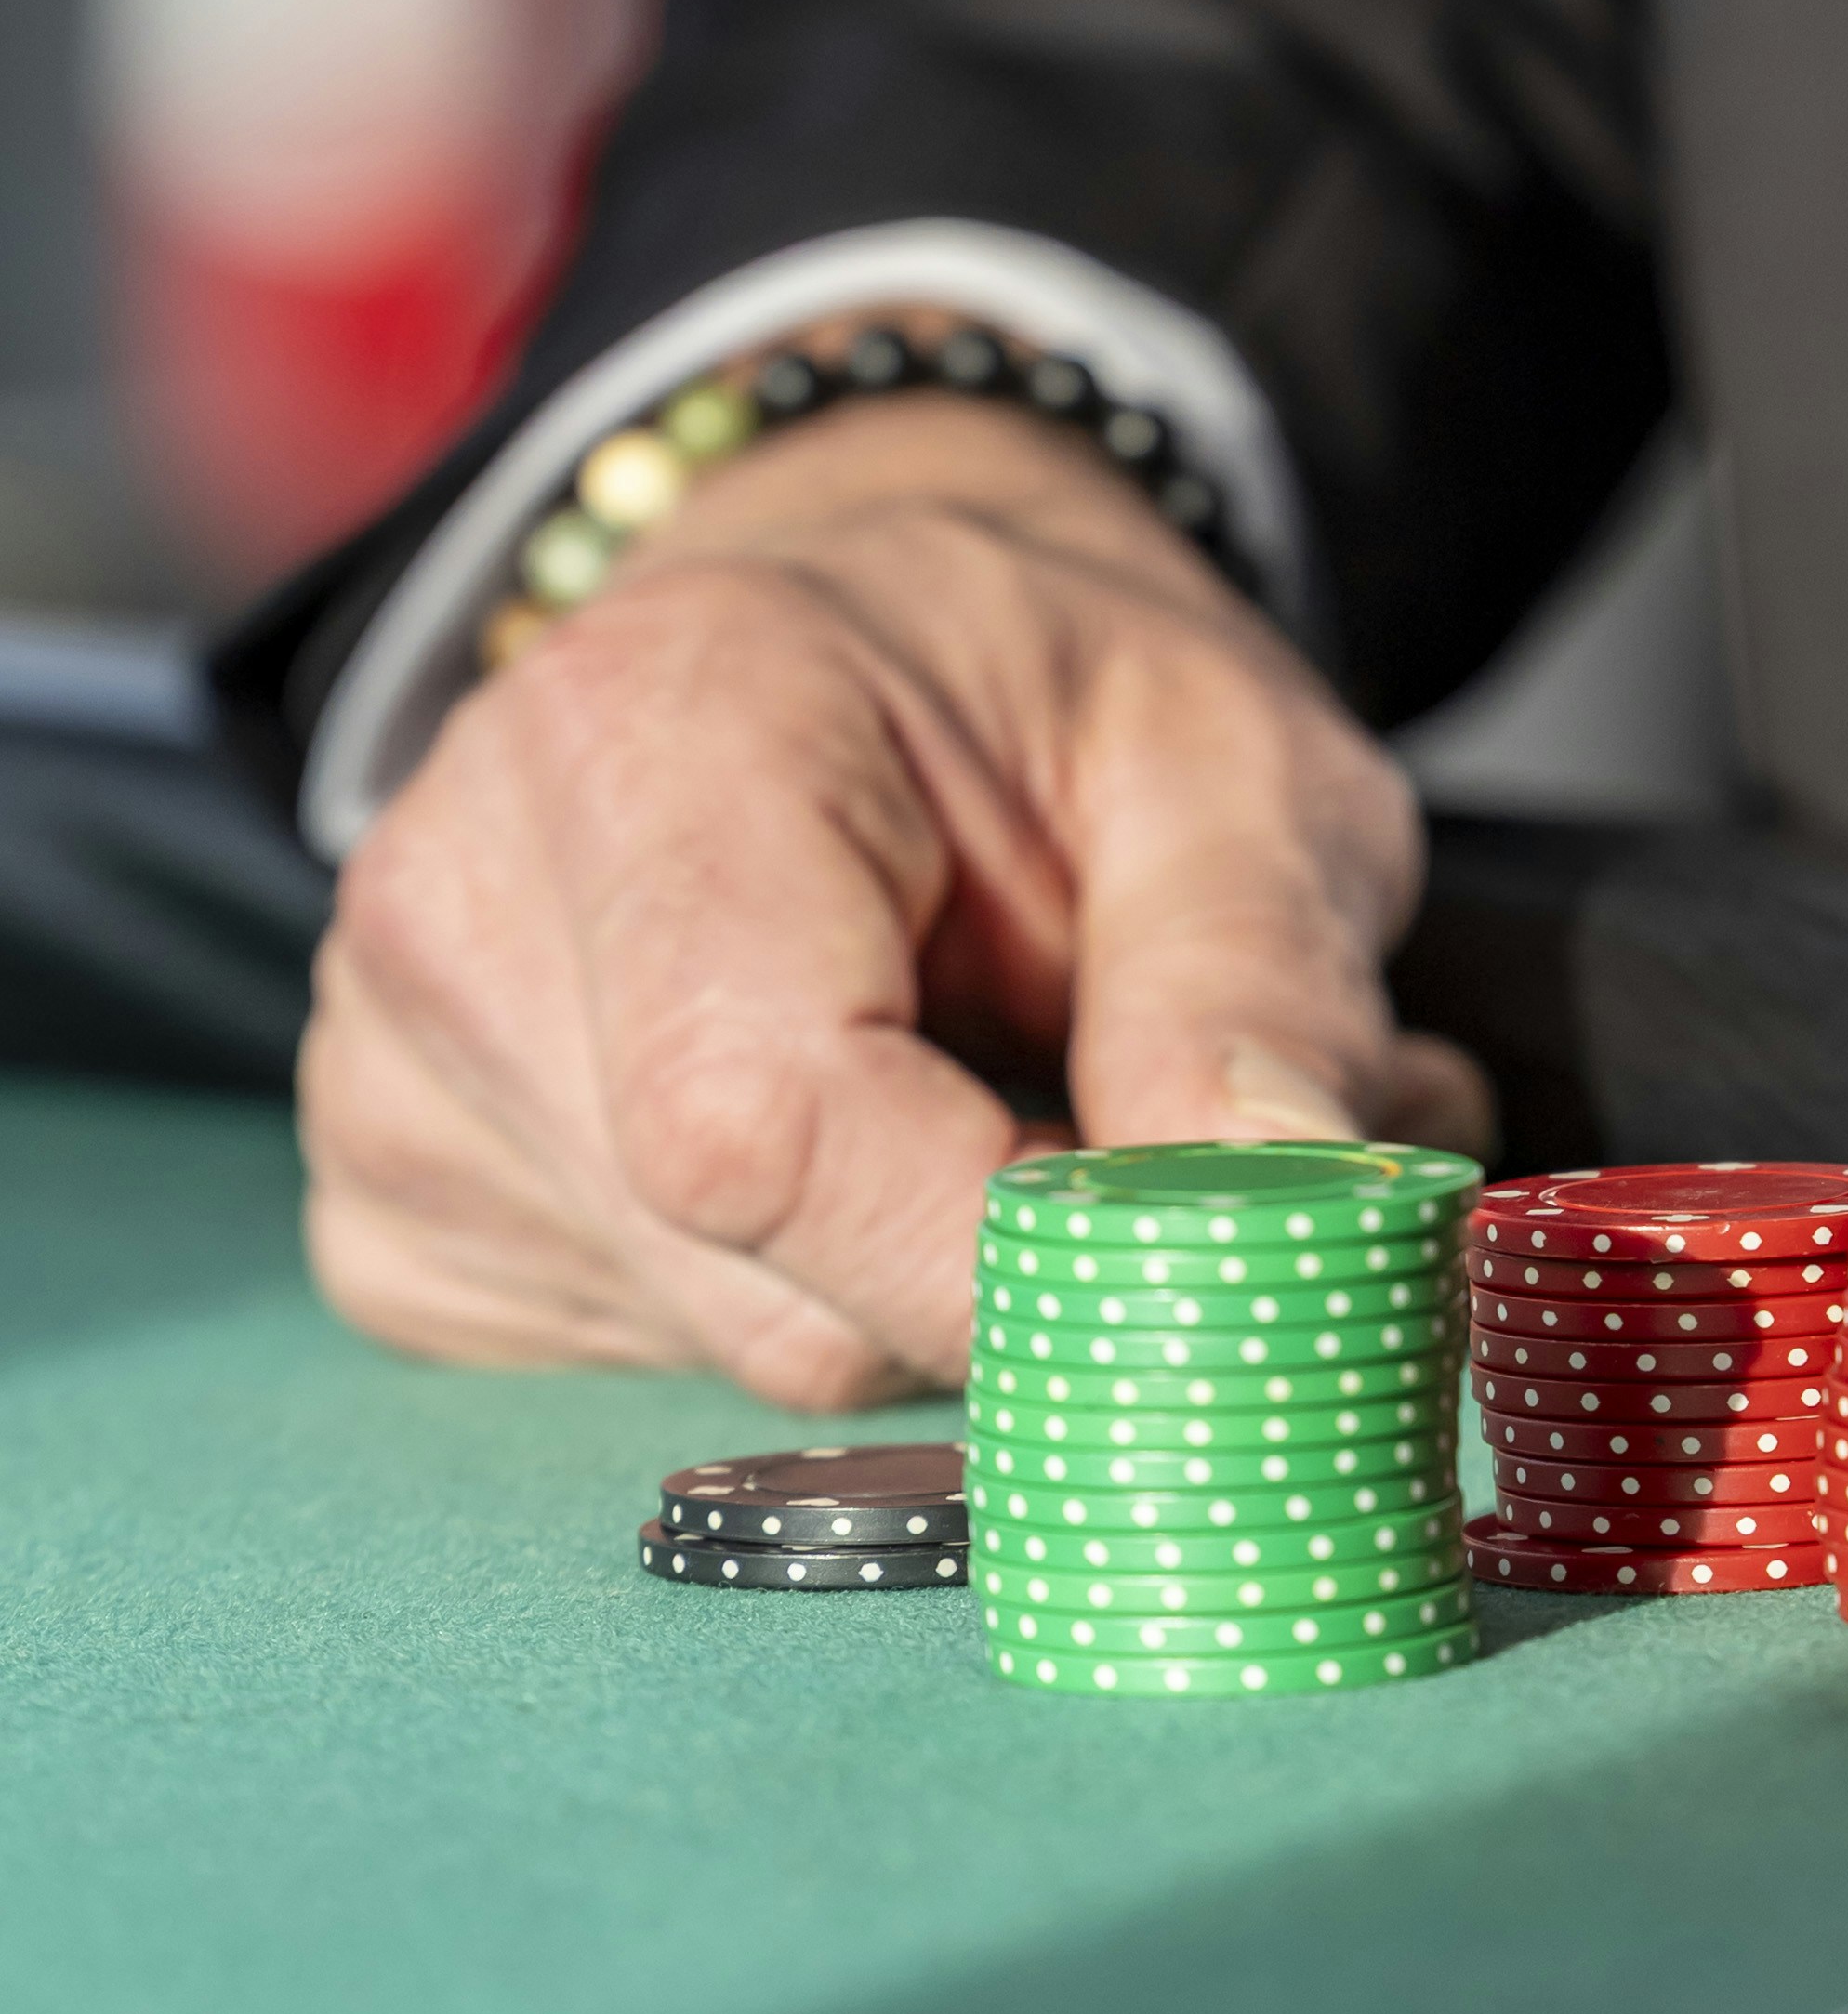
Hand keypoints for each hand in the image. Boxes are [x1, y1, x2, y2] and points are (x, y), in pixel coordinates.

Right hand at [301, 389, 1485, 1400]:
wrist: (855, 645)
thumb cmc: (1040, 694)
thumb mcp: (1230, 762)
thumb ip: (1257, 978)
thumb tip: (1290, 1196)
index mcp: (652, 736)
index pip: (767, 1128)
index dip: (1004, 1261)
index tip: (1179, 1246)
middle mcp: (462, 909)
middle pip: (770, 1284)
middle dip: (1011, 1278)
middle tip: (1132, 1138)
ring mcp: (390, 1077)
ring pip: (736, 1356)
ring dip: (929, 1294)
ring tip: (1008, 1104)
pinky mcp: (402, 1213)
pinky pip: (651, 1368)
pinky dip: (810, 1304)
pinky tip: (855, 1159)